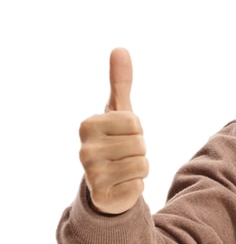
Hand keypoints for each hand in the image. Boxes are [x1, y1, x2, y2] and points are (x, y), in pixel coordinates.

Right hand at [78, 48, 148, 214]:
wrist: (107, 183)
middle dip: (140, 150)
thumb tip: (120, 49)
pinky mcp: (103, 195)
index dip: (136, 130)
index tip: (123, 136)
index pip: (134, 122)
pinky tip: (122, 185)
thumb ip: (120, 81)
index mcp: (88, 125)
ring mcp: (91, 173)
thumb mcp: (119, 111)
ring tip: (123, 168)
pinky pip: (139, 184)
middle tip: (124, 155)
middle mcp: (84, 149)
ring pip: (142, 163)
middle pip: (139, 143)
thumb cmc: (115, 141)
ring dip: (140, 167)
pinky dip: (137, 185)